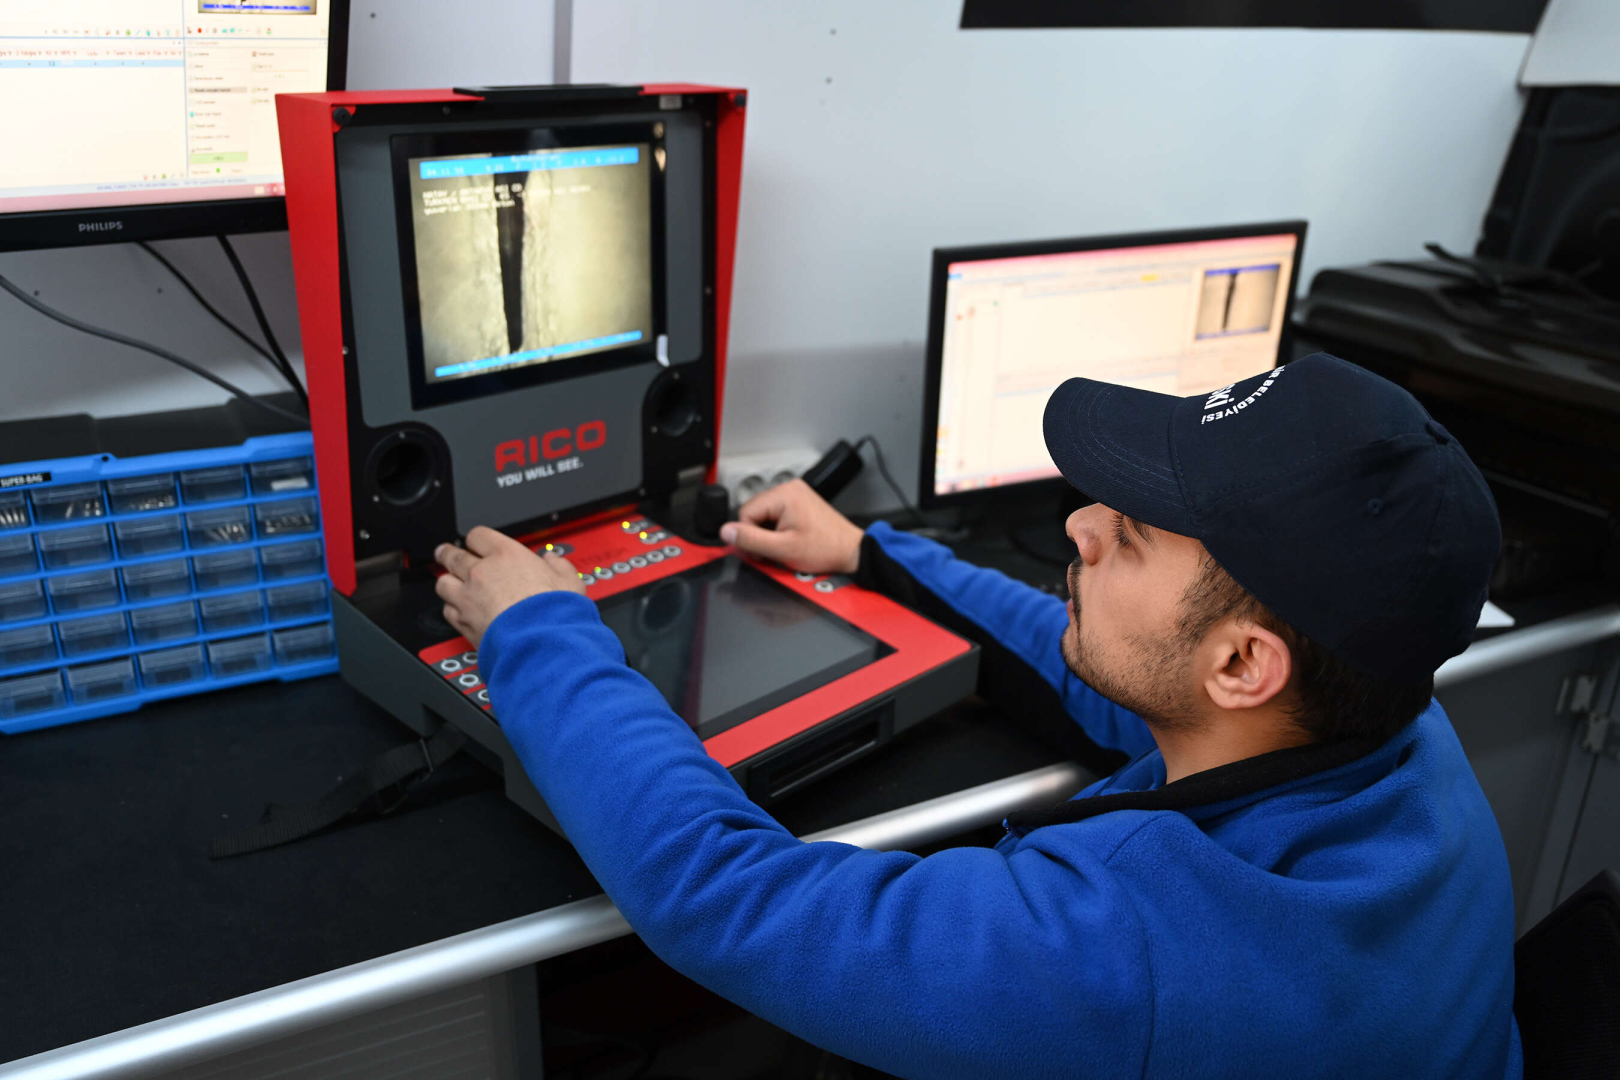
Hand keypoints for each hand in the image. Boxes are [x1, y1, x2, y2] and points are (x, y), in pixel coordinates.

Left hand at [435, 526, 585, 648]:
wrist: (541, 645)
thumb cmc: (554, 614)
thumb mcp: (570, 581)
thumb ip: (558, 566)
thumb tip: (553, 561)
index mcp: (507, 556)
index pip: (478, 535)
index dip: (478, 540)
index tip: (478, 544)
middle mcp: (482, 573)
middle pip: (453, 556)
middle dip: (448, 554)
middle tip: (446, 553)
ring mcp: (469, 598)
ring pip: (443, 582)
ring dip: (448, 582)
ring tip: (451, 583)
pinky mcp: (463, 623)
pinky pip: (447, 610)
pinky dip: (452, 609)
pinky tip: (459, 611)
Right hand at [719, 478, 862, 574]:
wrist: (851, 551)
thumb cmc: (824, 549)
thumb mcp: (783, 549)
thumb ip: (751, 540)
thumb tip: (725, 532)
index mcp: (784, 494)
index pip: (745, 513)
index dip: (749, 537)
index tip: (759, 554)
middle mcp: (789, 488)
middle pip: (754, 513)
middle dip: (759, 535)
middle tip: (773, 552)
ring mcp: (796, 493)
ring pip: (764, 515)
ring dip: (769, 534)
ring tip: (785, 547)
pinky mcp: (801, 501)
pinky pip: (777, 514)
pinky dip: (778, 529)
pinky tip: (790, 540)